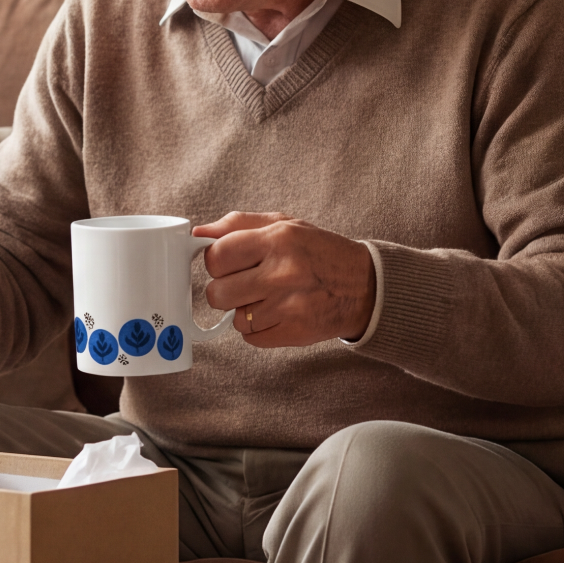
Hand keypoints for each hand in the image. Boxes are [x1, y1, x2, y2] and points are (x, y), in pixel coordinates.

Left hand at [193, 211, 376, 348]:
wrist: (365, 286)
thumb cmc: (318, 252)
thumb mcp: (283, 225)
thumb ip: (237, 225)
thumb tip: (198, 234)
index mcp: (277, 239)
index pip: (216, 257)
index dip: (216, 262)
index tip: (228, 263)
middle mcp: (282, 273)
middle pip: (217, 293)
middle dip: (226, 290)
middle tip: (247, 283)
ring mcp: (288, 306)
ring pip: (234, 318)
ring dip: (244, 311)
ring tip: (269, 297)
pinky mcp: (293, 333)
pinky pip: (251, 338)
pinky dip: (258, 329)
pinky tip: (278, 313)